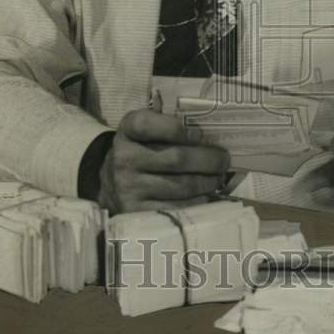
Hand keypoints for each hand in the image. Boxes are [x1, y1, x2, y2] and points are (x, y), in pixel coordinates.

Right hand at [98, 108, 229, 213]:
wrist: (110, 182)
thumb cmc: (140, 150)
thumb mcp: (144, 131)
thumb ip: (167, 121)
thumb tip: (206, 121)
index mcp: (127, 130)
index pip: (148, 125)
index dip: (176, 129)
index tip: (200, 134)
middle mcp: (124, 158)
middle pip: (176, 159)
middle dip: (208, 160)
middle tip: (224, 160)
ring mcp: (128, 187)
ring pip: (181, 186)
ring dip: (207, 182)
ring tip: (218, 178)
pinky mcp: (136, 212)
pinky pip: (176, 208)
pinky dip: (198, 202)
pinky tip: (206, 195)